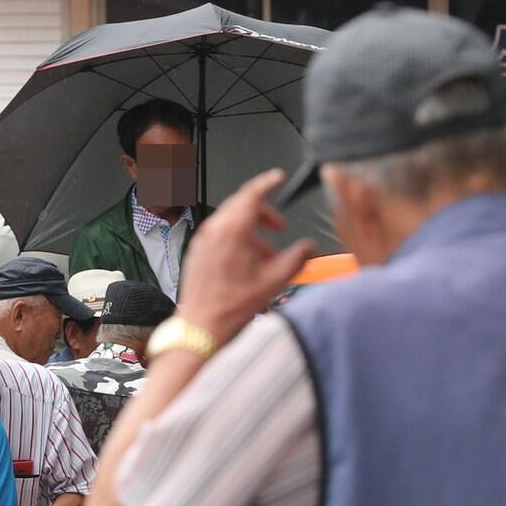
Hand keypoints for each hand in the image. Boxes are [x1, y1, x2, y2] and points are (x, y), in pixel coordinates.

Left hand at [177, 169, 314, 345]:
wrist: (201, 327)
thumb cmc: (229, 308)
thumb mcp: (274, 282)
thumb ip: (296, 258)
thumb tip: (307, 248)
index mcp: (232, 231)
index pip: (251, 193)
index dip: (267, 182)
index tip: (277, 178)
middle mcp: (214, 231)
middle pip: (240, 205)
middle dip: (263, 211)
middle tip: (278, 224)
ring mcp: (203, 241)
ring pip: (229, 221)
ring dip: (251, 229)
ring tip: (266, 252)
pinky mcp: (197, 253)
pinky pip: (219, 235)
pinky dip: (236, 239)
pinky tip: (248, 262)